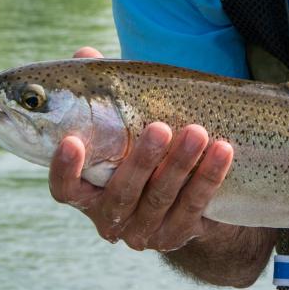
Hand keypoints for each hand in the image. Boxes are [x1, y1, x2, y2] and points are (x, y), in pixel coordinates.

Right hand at [47, 47, 234, 251]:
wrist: (184, 200)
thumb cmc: (141, 152)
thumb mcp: (122, 125)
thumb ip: (102, 94)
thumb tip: (85, 54)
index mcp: (88, 193)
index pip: (66, 190)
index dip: (65, 170)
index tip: (72, 141)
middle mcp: (110, 219)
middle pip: (122, 194)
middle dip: (141, 160)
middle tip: (160, 127)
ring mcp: (143, 232)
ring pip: (160, 200)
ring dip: (180, 164)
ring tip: (198, 131)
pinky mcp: (177, 236)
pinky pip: (194, 207)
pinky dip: (208, 177)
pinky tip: (223, 150)